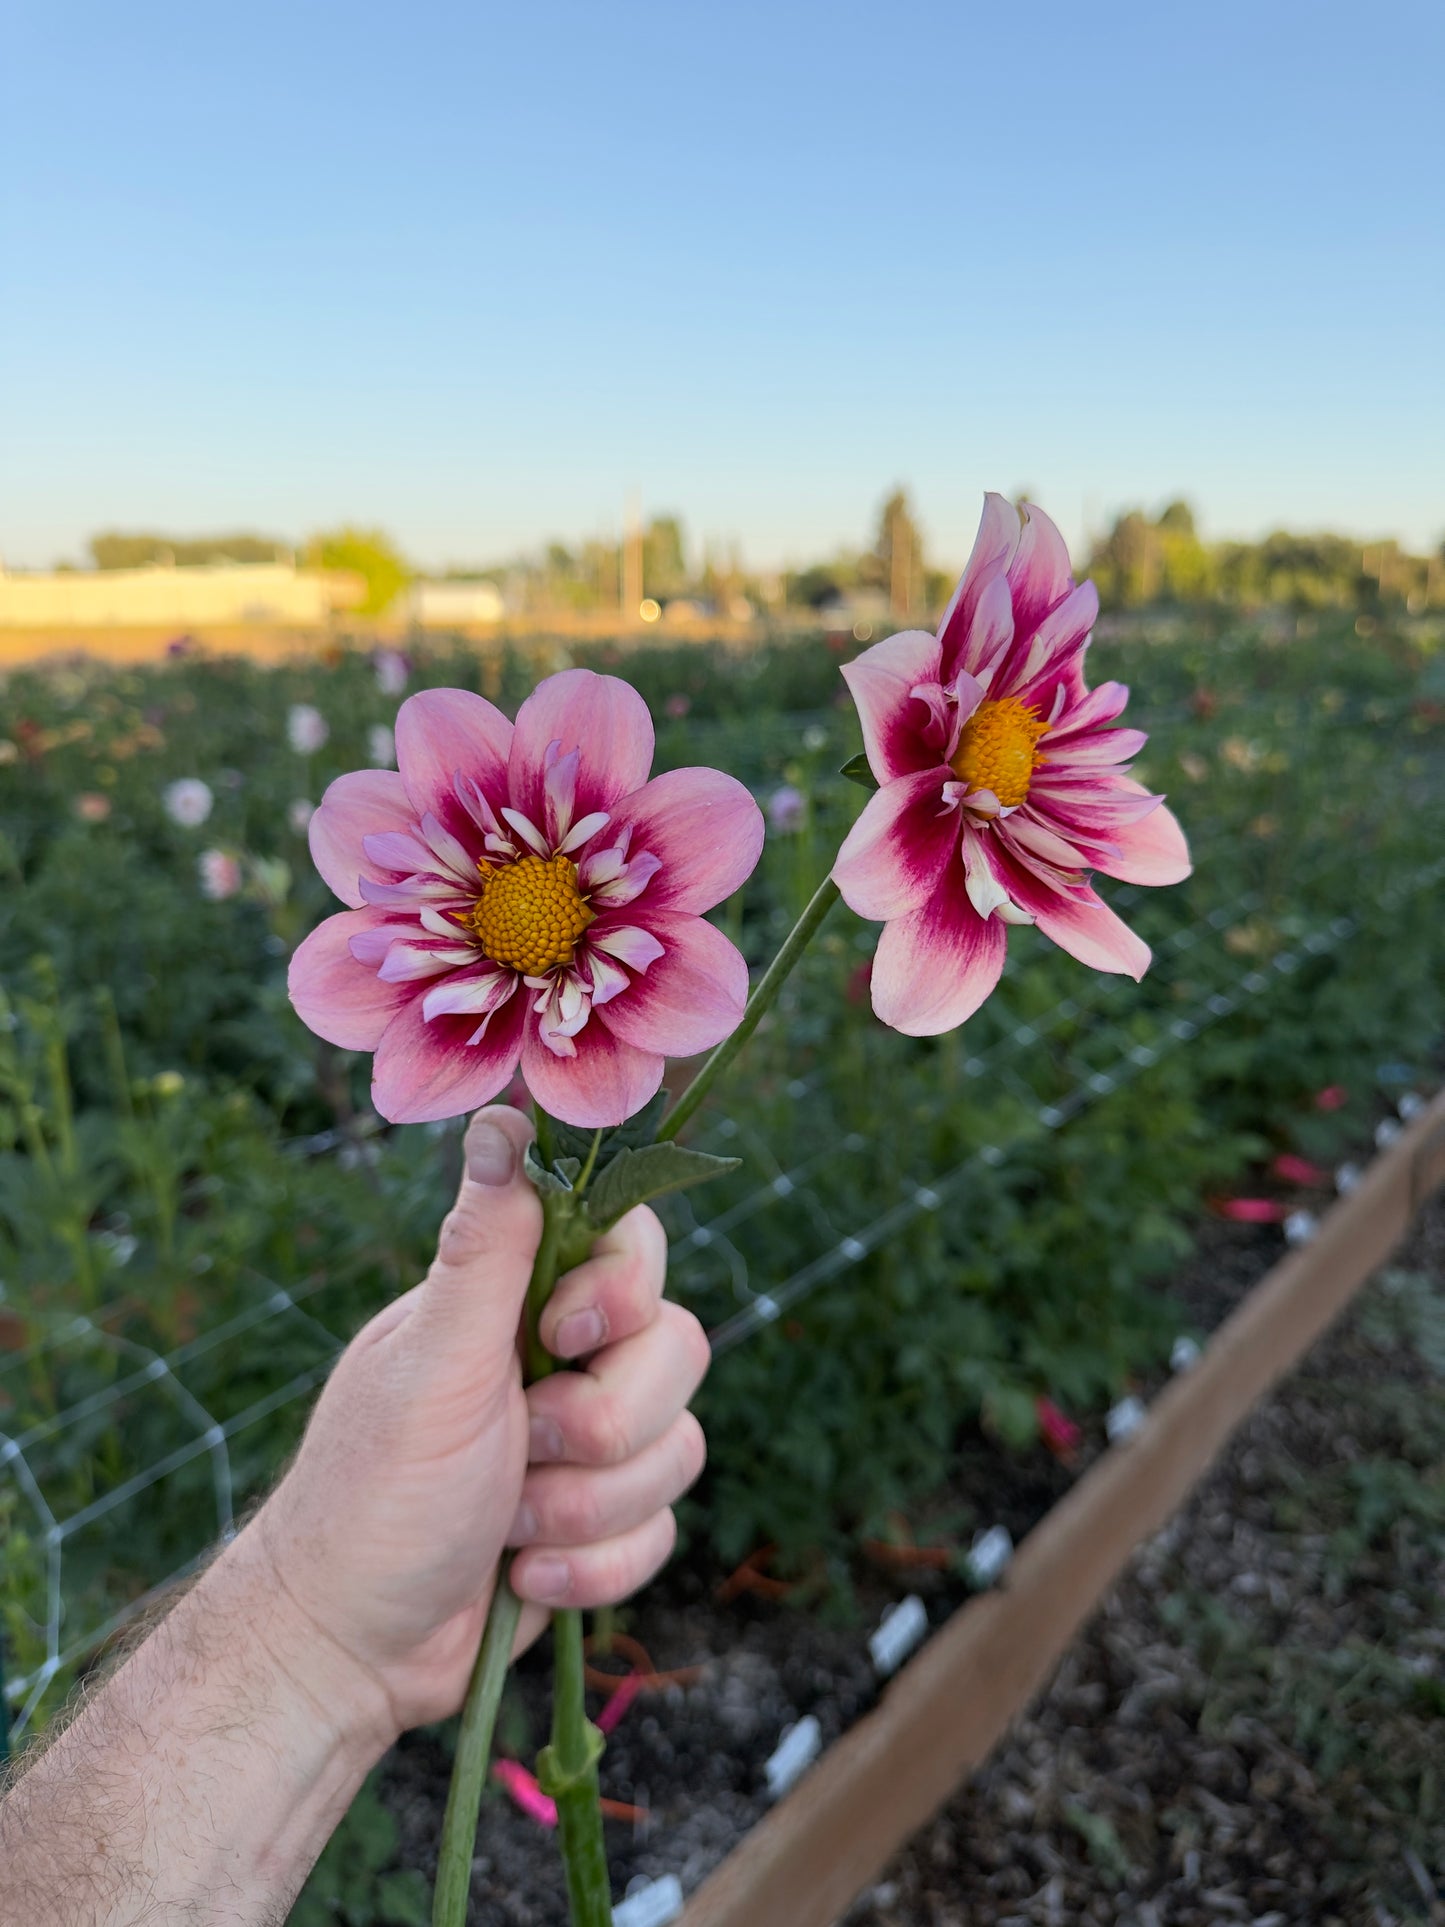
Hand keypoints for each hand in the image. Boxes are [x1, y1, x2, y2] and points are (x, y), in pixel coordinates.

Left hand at [256, 1106, 709, 1739]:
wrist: (352, 1650)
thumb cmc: (373, 1494)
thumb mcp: (433, 1362)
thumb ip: (485, 1245)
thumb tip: (502, 1111)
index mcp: (519, 1301)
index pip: (635, 1248)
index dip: (618, 1296)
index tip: (555, 1336)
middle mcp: (564, 1359)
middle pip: (681, 1349)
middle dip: (601, 1427)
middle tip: (519, 1451)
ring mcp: (588, 1443)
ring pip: (681, 1447)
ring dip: (588, 1508)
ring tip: (508, 1526)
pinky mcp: (604, 1521)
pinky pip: (663, 1530)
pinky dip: (593, 1568)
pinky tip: (523, 1579)